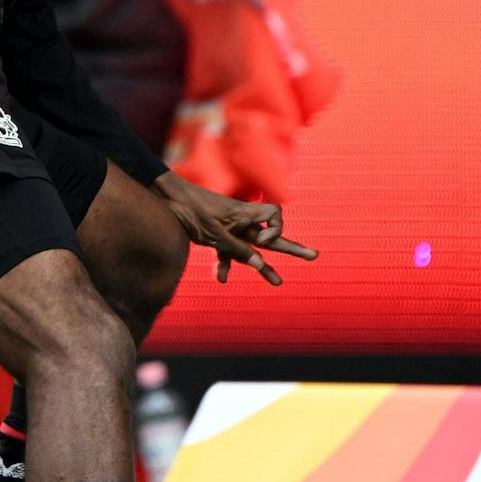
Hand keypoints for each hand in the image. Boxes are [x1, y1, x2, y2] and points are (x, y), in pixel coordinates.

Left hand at [153, 173, 316, 286]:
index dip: (276, 228)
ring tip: (278, 283)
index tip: (263, 238)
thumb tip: (260, 263)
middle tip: (314, 256)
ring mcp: (229, 230)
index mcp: (246, 214)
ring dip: (262, 267)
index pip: (275, 215)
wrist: (166, 198)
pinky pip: (226, 253)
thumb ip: (238, 249)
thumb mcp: (215, 233)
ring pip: (249, 250)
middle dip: (291, 248)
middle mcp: (242, 222)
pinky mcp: (215, 236)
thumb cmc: (192, 210)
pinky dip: (225, 265)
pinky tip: (221, 278)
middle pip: (270, 237)